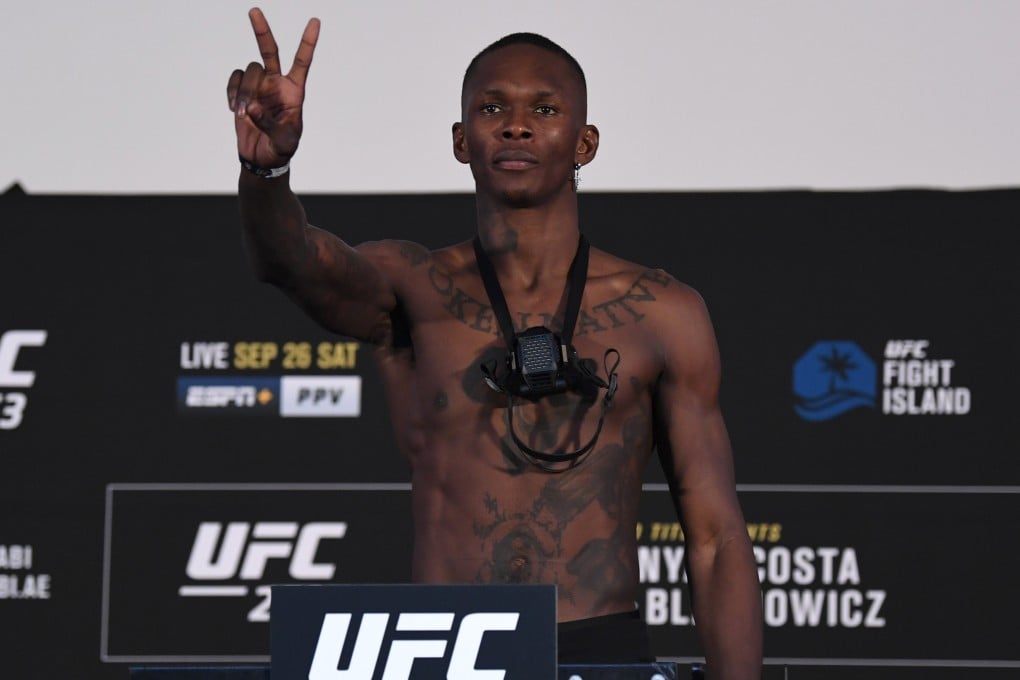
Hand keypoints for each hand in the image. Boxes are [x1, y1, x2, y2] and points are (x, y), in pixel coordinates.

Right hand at [227, 8, 319, 167]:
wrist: (262, 158)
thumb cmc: (281, 148)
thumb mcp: (284, 140)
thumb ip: (269, 123)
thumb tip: (251, 107)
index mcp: (294, 91)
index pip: (303, 62)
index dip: (308, 42)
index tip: (315, 21)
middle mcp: (276, 83)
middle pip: (269, 51)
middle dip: (262, 31)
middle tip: (254, 11)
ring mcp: (258, 86)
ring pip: (248, 72)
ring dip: (242, 91)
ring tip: (241, 113)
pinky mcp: (241, 92)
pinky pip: (234, 79)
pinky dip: (231, 91)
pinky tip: (234, 109)